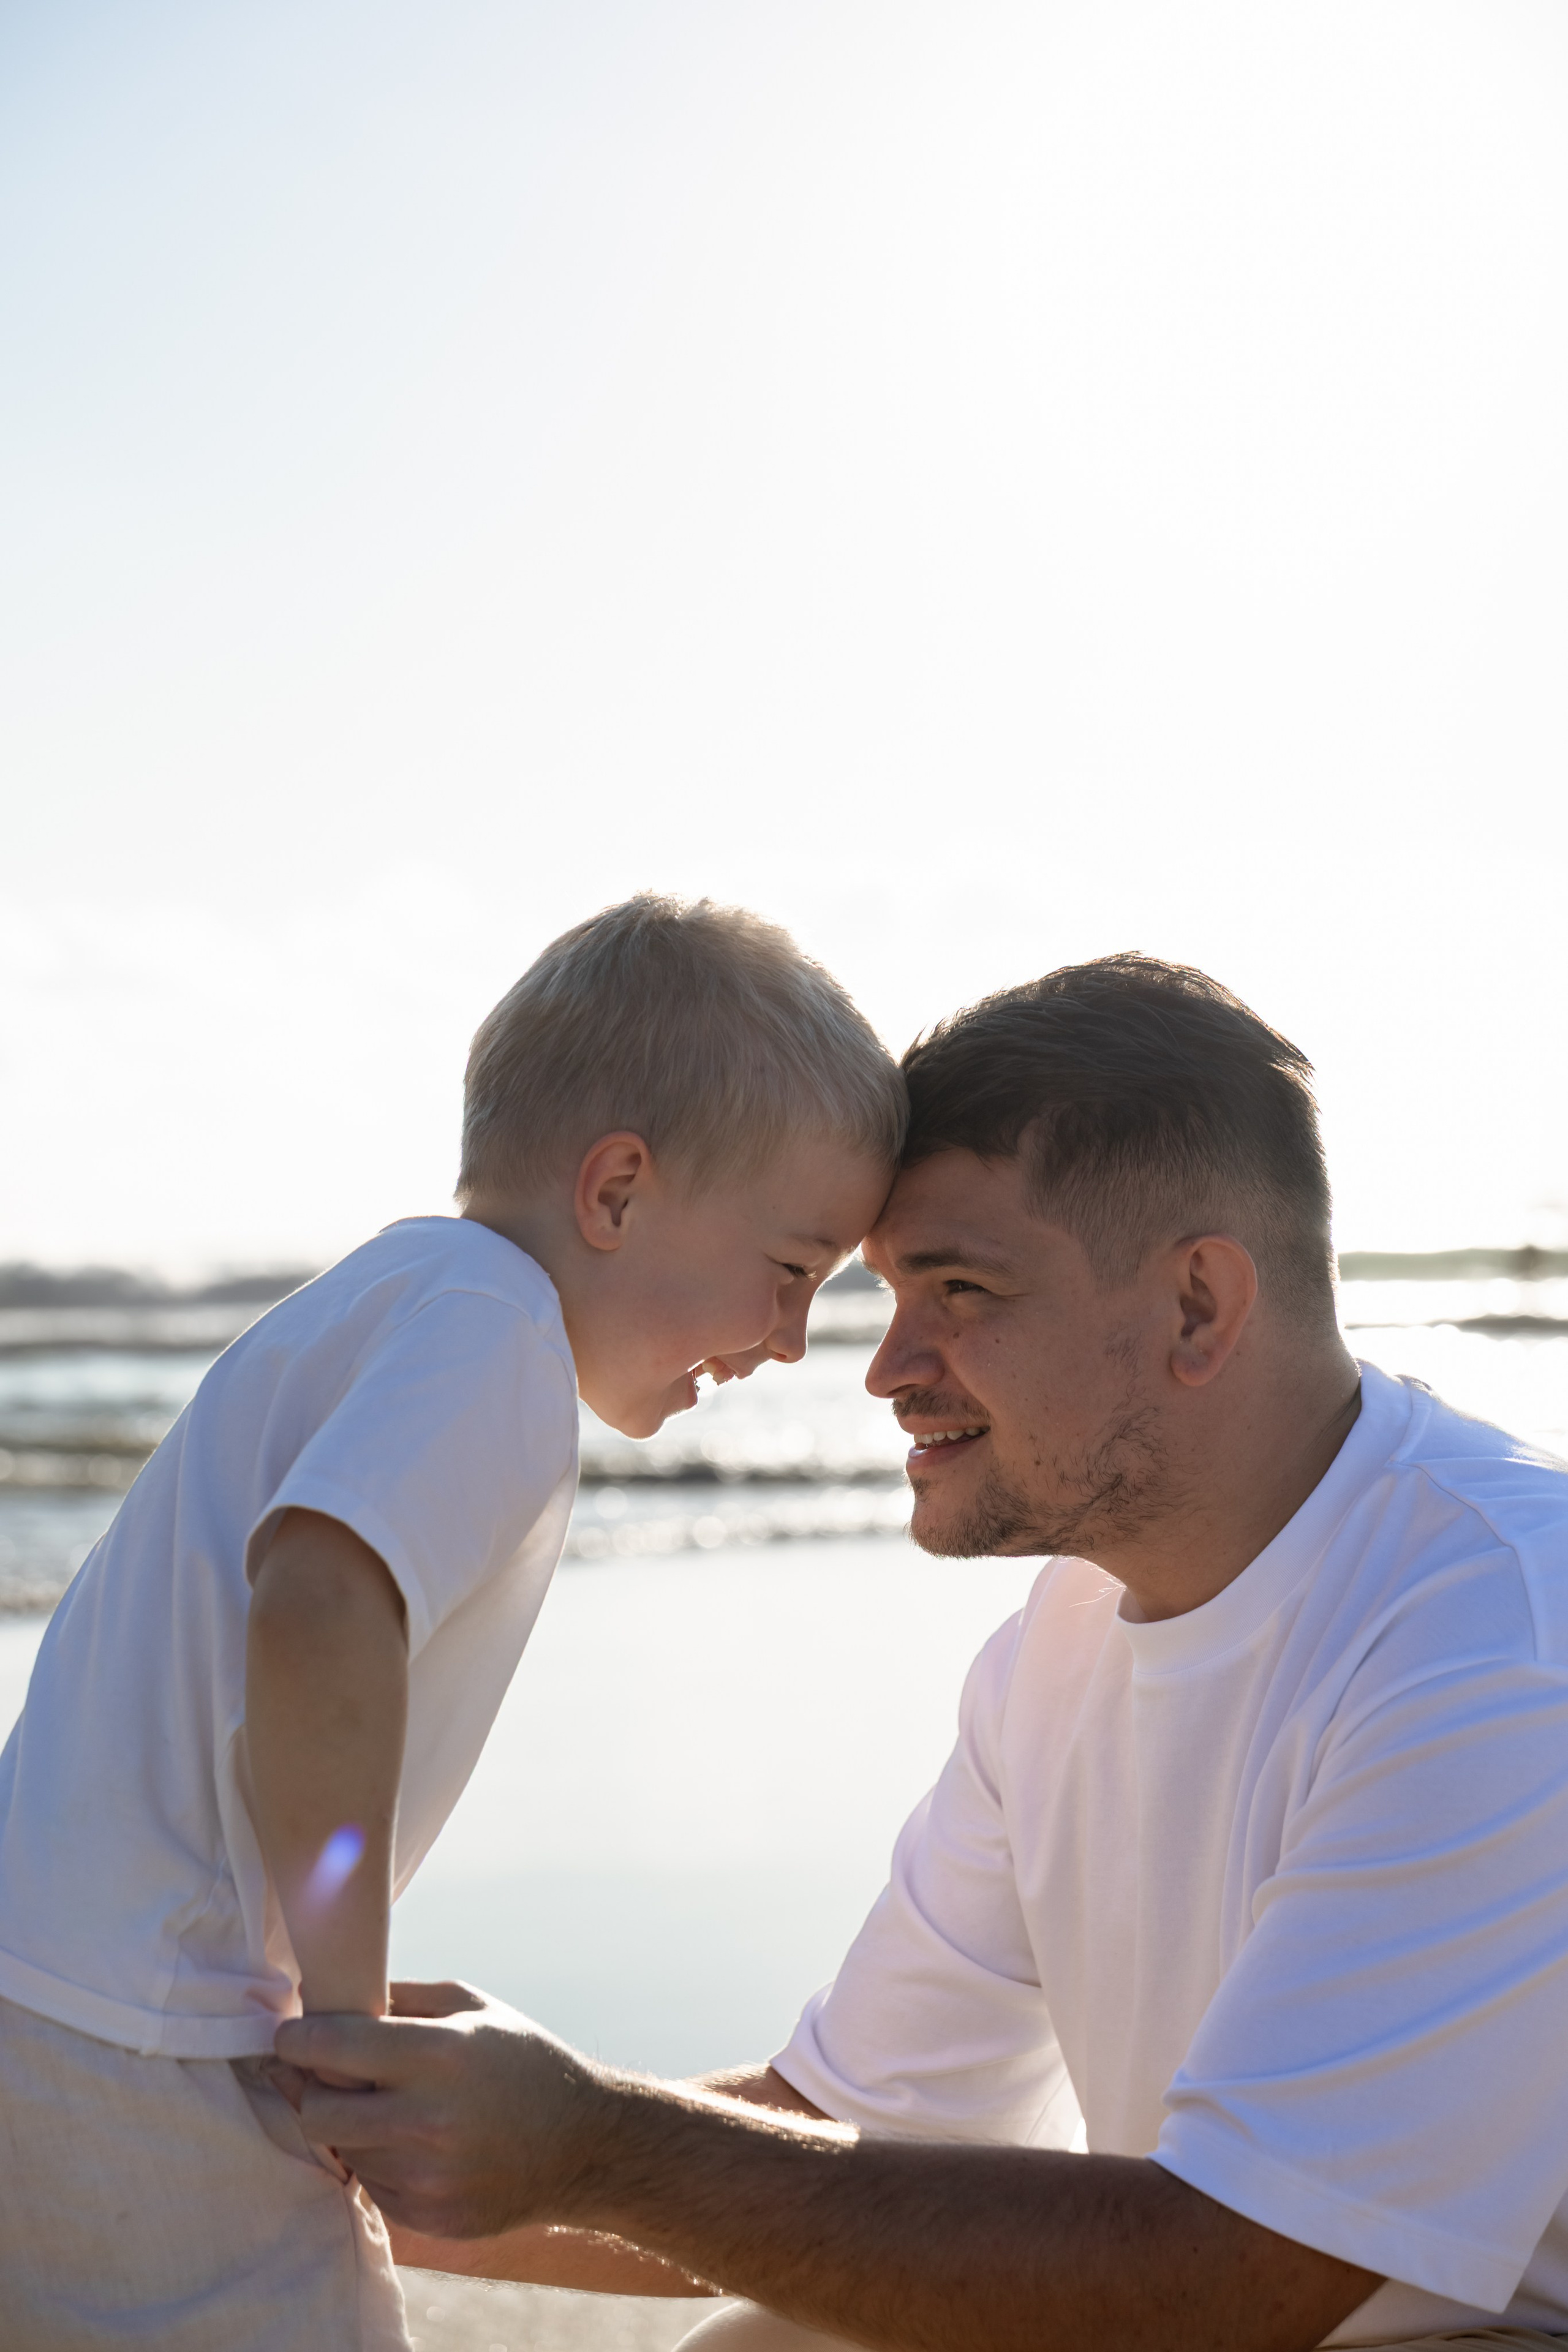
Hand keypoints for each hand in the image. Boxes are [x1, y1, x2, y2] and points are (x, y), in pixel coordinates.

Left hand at [274, 1979, 605, 2238]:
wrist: (580, 2143)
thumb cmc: (520, 2061)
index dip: (298, 2039)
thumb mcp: (472, 2007)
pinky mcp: (429, 2216)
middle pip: (319, 2113)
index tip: (288, 2035)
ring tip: (379, 2104)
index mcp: (440, 2055)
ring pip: (343, 2151)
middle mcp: (428, 2119)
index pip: (335, 2048)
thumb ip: (401, 1998)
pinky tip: (405, 2140)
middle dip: (309, 2091)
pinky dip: (376, 2161)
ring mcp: (428, 2176)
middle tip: (320, 2076)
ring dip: (347, 2126)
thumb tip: (331, 1998)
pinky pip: (371, 2186)